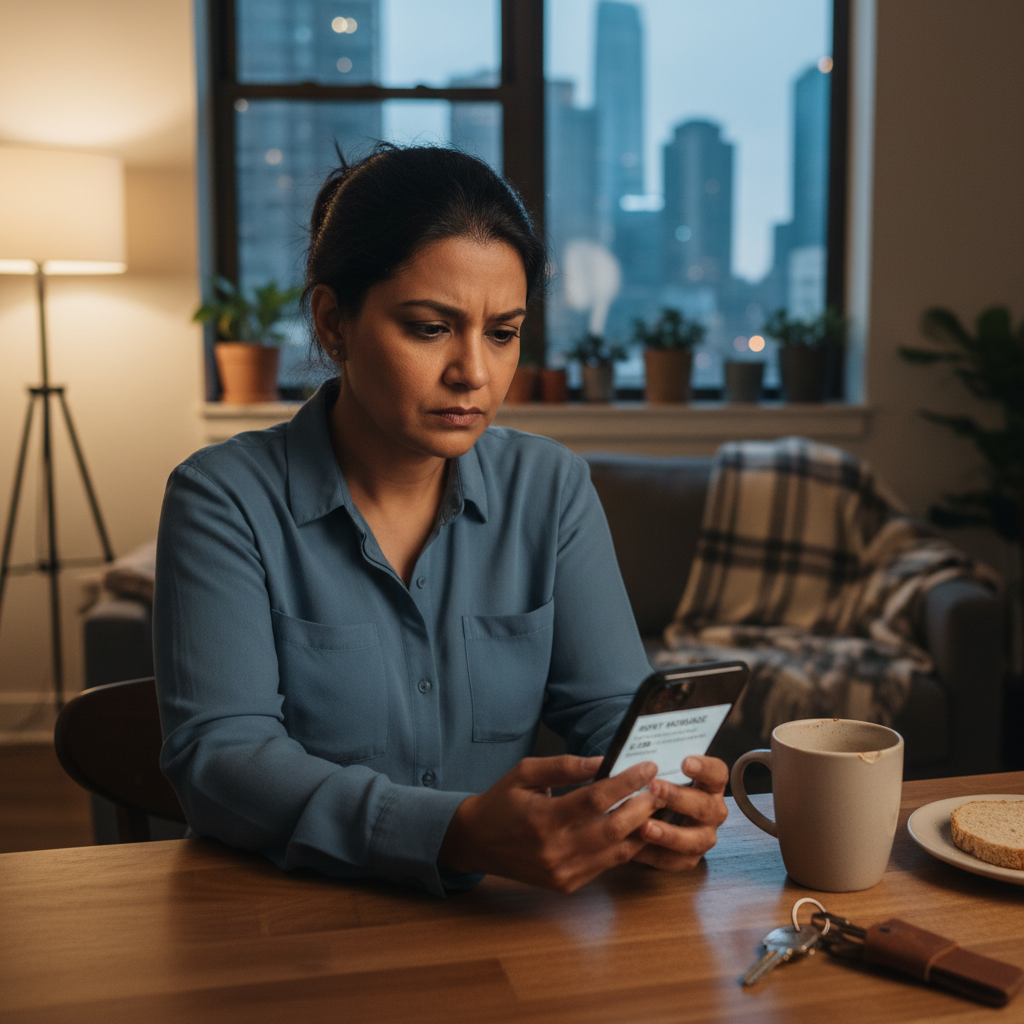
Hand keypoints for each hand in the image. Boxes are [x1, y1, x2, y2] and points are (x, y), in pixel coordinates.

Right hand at [438, 755, 667, 892]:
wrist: (478, 842)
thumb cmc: (502, 801)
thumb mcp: (526, 773)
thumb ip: (564, 766)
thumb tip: (602, 761)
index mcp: (543, 818)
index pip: (596, 799)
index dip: (626, 782)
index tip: (648, 766)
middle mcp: (555, 850)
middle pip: (613, 828)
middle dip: (643, 807)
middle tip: (661, 788)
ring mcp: (562, 872)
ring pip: (616, 852)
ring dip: (641, 829)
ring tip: (656, 808)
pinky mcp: (566, 885)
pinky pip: (606, 865)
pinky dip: (625, 847)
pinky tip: (636, 828)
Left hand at [630, 755, 728, 870]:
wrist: (652, 817)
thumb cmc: (657, 788)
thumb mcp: (660, 773)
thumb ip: (655, 765)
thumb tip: (635, 752)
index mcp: (710, 785)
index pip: (717, 773)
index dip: (704, 768)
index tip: (685, 762)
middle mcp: (713, 811)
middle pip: (705, 806)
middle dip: (678, 797)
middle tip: (653, 786)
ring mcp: (704, 836)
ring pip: (694, 839)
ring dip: (669, 833)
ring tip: (644, 827)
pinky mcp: (690, 858)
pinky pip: (676, 861)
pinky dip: (655, 854)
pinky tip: (636, 847)